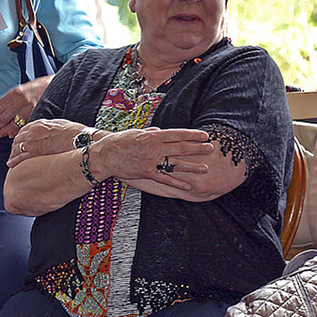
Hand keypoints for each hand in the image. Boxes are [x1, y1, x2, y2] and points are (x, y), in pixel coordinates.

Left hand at [0, 78, 49, 136]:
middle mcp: (22, 100)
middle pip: (3, 115)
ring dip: (4, 130)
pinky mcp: (37, 114)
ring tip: (0, 133)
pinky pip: (23, 125)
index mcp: (16, 92)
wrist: (57, 86)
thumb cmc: (38, 88)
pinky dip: (16, 131)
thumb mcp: (22, 89)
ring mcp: (30, 108)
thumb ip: (7, 98)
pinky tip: (11, 134)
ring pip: (12, 123)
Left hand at [7, 118, 92, 165]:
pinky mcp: (34, 152)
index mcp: (40, 124)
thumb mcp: (61, 125)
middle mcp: (33, 131)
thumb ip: (51, 127)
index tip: (20, 144)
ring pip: (17, 148)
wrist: (81, 140)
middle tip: (14, 154)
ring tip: (12, 160)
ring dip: (13, 154)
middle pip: (18, 139)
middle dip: (15, 146)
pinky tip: (11, 164)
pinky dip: (14, 161)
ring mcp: (33, 141)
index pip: (24, 130)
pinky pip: (20, 157)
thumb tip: (49, 131)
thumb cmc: (75, 133)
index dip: (20, 138)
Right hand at [91, 127, 217, 191]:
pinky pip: (164, 179)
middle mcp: (154, 148)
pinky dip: (177, 183)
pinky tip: (188, 186)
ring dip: (192, 167)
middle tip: (211, 149)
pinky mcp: (146, 173)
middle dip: (197, 148)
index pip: (177, 134)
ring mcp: (151, 161)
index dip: (192, 135)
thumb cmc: (120, 141)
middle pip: (180, 148)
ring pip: (175, 164)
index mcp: (153, 136)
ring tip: (205, 168)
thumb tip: (161, 131)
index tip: (205, 135)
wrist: (104, 155)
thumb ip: (151, 133)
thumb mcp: (136, 132)